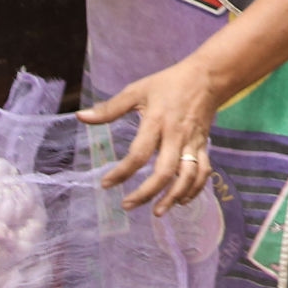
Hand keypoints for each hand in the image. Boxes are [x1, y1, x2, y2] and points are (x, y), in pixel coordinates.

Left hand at [82, 55, 223, 213]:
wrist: (207, 77)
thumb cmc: (168, 84)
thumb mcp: (137, 90)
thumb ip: (109, 108)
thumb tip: (80, 117)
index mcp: (157, 121)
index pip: (140, 153)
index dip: (122, 172)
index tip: (106, 184)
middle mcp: (176, 135)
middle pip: (165, 171)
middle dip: (147, 192)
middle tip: (127, 205)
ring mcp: (192, 142)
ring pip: (187, 176)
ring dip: (173, 196)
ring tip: (157, 212)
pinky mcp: (203, 146)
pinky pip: (203, 172)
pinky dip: (194, 189)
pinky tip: (181, 201)